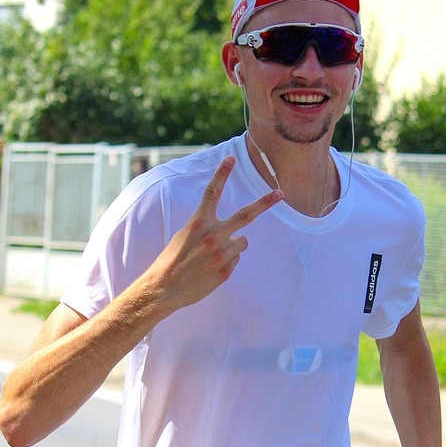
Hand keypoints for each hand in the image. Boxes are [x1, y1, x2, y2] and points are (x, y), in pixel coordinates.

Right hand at [146, 156, 282, 311]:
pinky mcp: (226, 270)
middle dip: (265, 202)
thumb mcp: (185, 235)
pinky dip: (226, 262)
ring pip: (242, 242)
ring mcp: (221, 253)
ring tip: (212, 256)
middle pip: (245, 215)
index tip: (230, 158)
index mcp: (198, 222)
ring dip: (233, 245)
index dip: (221, 174)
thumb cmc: (172, 260)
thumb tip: (232, 232)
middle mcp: (213, 235)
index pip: (212, 192)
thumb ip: (206, 228)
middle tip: (281, 193)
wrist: (165, 288)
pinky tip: (210, 269)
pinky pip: (236, 258)